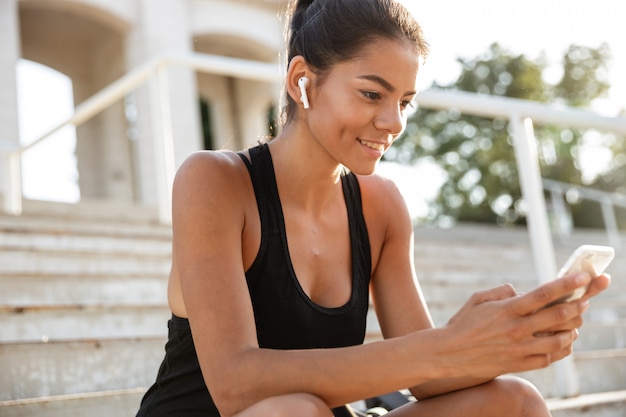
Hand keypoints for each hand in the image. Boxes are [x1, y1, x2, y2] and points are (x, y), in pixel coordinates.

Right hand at [440, 273, 593, 377]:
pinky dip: (562, 347)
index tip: (583, 277)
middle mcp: (517, 329)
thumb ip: (502, 291)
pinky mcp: (520, 364)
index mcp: (507, 309)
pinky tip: (563, 340)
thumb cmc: (463, 324)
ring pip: (561, 339)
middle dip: (578, 305)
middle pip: (559, 316)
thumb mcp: (478, 299)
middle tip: (584, 299)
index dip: (567, 284)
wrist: (450, 354)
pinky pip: (551, 357)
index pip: (544, 294)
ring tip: (575, 321)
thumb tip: (521, 291)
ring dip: (573, 328)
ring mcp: (520, 349)